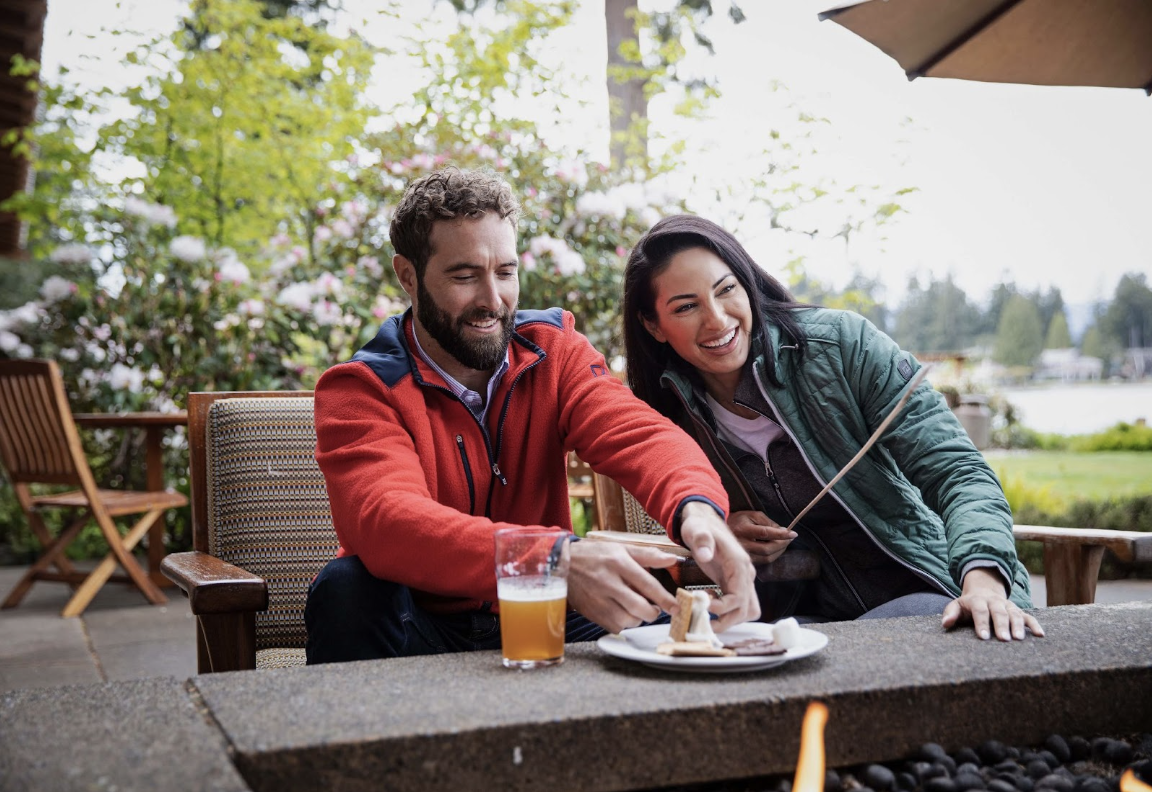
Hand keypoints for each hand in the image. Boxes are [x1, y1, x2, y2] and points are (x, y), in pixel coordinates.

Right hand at [567, 540, 680, 633]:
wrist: (562, 563)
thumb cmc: (595, 555)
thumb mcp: (621, 548)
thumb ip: (648, 555)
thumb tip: (672, 560)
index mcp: (618, 563)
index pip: (648, 585)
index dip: (665, 599)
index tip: (676, 608)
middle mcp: (608, 582)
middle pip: (639, 608)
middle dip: (653, 612)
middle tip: (654, 608)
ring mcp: (598, 600)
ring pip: (628, 620)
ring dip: (638, 618)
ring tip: (636, 608)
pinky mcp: (591, 613)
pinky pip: (615, 627)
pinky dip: (624, 623)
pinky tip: (622, 612)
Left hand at [679, 502, 759, 631]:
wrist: (704, 520)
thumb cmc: (700, 526)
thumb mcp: (697, 530)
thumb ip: (702, 540)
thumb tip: (705, 555)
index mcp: (739, 564)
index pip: (739, 596)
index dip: (723, 607)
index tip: (704, 606)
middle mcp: (745, 574)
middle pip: (746, 609)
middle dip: (726, 620)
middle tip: (704, 621)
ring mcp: (742, 579)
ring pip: (747, 610)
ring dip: (729, 619)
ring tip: (707, 613)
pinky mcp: (735, 583)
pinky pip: (739, 605)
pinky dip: (727, 611)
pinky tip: (709, 602)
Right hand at [728, 510, 795, 563]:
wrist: (721, 531)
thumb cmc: (738, 521)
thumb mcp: (752, 515)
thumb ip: (767, 522)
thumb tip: (782, 530)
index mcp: (743, 530)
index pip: (765, 533)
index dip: (781, 534)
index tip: (793, 534)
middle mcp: (742, 543)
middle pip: (767, 549)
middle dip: (782, 544)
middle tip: (790, 538)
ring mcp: (743, 554)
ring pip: (767, 558)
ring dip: (779, 551)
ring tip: (784, 543)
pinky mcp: (746, 561)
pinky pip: (764, 561)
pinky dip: (773, 555)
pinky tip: (776, 549)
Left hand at [941, 568, 1044, 640]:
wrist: (983, 590)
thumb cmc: (967, 605)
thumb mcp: (956, 606)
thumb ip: (950, 613)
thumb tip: (946, 623)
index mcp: (978, 600)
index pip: (980, 611)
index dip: (982, 623)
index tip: (983, 637)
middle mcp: (994, 601)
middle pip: (999, 612)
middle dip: (1001, 625)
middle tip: (1003, 639)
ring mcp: (1007, 605)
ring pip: (1014, 613)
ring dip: (1017, 625)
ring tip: (1019, 639)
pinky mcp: (1017, 610)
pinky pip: (1027, 616)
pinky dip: (1034, 624)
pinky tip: (1041, 635)